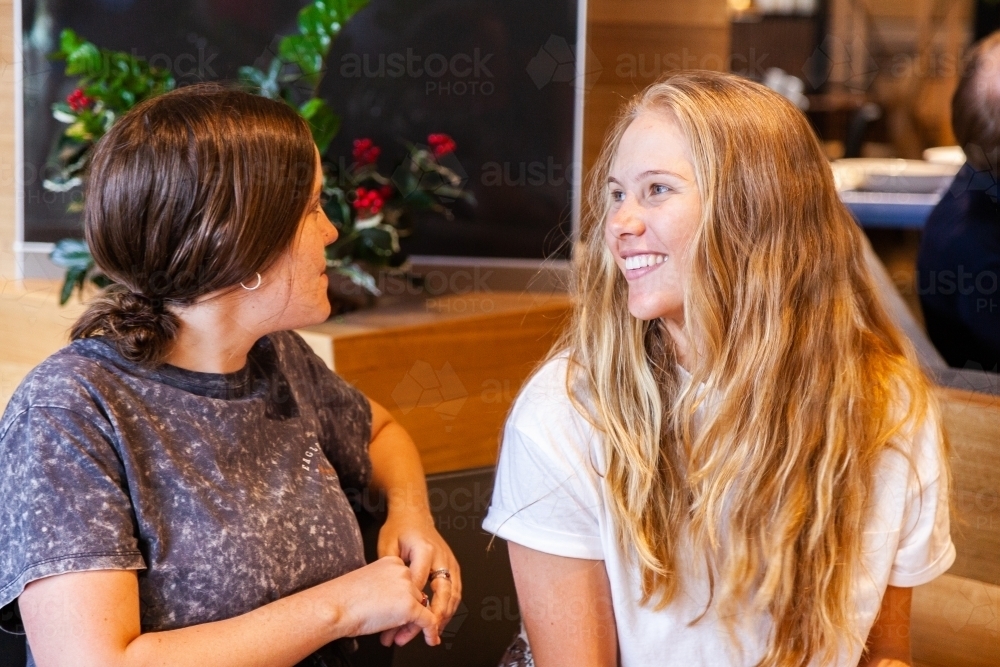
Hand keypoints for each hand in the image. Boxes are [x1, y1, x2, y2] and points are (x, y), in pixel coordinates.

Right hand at [328, 556, 438, 639]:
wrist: (335, 606)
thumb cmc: (342, 598)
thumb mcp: (369, 584)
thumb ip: (386, 588)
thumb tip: (395, 604)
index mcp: (391, 561)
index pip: (406, 581)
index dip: (401, 599)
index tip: (393, 610)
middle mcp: (402, 571)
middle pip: (415, 594)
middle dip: (406, 613)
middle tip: (395, 629)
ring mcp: (407, 587)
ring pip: (420, 607)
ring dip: (411, 624)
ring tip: (397, 636)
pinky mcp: (409, 605)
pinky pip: (428, 620)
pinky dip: (430, 632)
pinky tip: (431, 639)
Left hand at [376, 509, 461, 646]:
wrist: (414, 514)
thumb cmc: (400, 528)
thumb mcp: (387, 546)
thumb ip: (391, 571)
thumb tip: (390, 597)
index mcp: (424, 550)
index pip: (419, 584)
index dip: (411, 604)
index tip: (402, 621)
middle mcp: (441, 556)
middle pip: (443, 592)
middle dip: (435, 615)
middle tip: (425, 631)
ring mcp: (450, 561)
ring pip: (454, 593)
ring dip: (445, 615)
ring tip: (433, 631)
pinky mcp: (453, 566)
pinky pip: (456, 590)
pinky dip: (451, 607)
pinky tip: (442, 618)